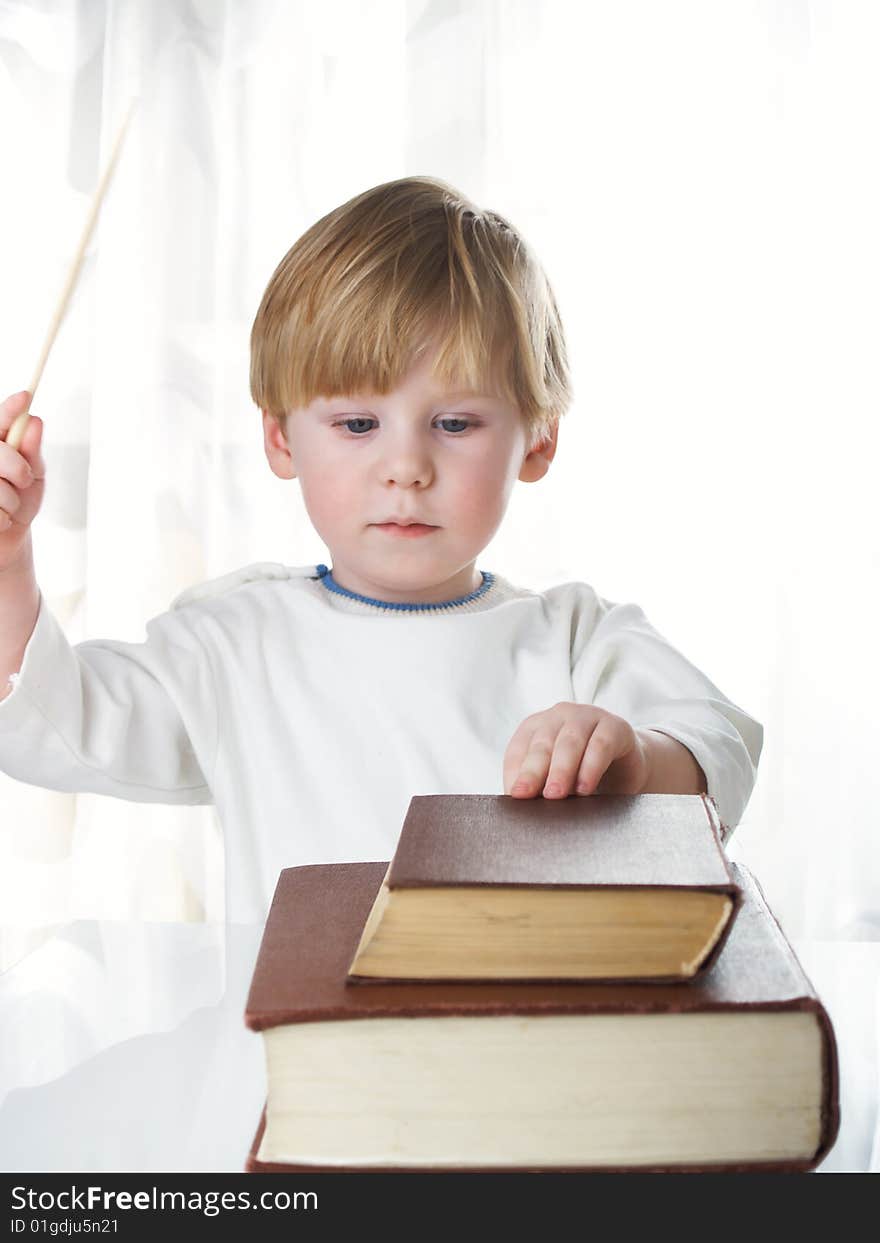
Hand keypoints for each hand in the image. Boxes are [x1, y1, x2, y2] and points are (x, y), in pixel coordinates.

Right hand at [0, 391, 44, 572]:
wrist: (7, 537)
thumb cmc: (20, 501)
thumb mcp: (33, 474)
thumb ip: (31, 451)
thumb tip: (35, 421)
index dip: (9, 409)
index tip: (26, 396)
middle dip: (17, 467)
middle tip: (24, 479)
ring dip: (11, 500)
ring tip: (10, 506)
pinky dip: (4, 520)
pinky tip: (0, 520)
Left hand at [503, 702, 650, 798]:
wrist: (628, 769)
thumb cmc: (582, 775)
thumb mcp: (557, 781)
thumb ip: (538, 788)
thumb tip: (521, 807)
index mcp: (536, 727)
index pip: (518, 749)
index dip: (515, 772)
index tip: (515, 796)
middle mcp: (559, 716)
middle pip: (542, 744)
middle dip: (534, 772)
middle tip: (528, 796)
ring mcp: (588, 716)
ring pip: (570, 742)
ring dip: (561, 770)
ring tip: (555, 795)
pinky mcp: (615, 726)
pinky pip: (601, 745)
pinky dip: (591, 767)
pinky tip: (585, 788)